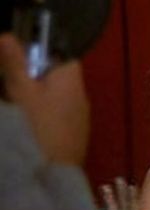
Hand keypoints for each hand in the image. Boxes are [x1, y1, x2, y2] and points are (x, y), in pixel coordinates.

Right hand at [0, 33, 88, 164]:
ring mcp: (80, 118)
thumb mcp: (20, 91)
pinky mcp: (75, 137)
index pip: (63, 54)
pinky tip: (28, 127)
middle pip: (58, 76)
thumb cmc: (36, 126)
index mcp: (72, 80)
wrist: (52, 174)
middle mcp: (81, 96)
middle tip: (11, 83)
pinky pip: (58, 117)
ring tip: (16, 105)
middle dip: (34, 76)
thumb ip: (14, 63)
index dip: (41, 50)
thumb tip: (7, 35)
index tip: (18, 57)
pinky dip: (43, 116)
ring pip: (57, 98)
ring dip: (36, 97)